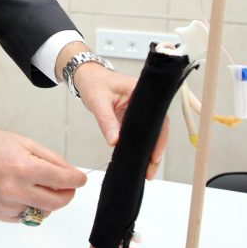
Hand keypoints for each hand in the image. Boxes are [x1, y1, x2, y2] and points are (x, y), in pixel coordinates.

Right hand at [0, 125, 85, 221]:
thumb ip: (52, 160)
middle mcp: (15, 190)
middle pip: (57, 203)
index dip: (77, 180)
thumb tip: (71, 174)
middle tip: (65, 186)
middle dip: (67, 194)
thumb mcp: (26, 143)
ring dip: (47, 201)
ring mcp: (7, 205)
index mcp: (24, 168)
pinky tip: (19, 192)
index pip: (63, 181)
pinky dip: (29, 206)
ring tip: (34, 185)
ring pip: (43, 212)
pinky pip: (26, 216)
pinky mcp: (0, 214)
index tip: (80, 179)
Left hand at [62, 45, 168, 179]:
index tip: (155, 155)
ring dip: (148, 151)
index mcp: (141, 92)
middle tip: (151, 170)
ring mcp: (139, 110)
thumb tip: (114, 142)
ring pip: (149, 133)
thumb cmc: (93, 82)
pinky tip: (137, 160)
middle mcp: (144, 102)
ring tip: (146, 171)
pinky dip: (138, 146)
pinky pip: (138, 133)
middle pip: (157, 128)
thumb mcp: (98, 101)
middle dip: (156, 150)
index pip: (158, 117)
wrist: (87, 77)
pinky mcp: (132, 117)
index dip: (159, 137)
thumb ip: (106, 121)